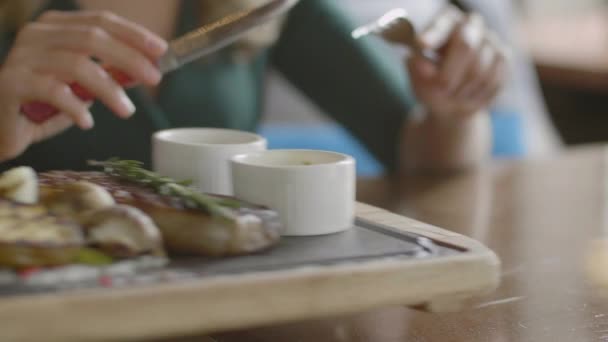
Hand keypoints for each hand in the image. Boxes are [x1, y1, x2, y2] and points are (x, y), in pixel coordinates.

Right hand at [0, 10, 166, 160]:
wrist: (2, 126)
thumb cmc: (45, 103)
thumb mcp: (82, 85)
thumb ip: (108, 73)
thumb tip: (147, 69)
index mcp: (55, 26)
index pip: (101, 20)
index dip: (134, 33)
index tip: (161, 50)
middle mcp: (36, 34)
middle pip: (92, 38)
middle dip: (129, 58)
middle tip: (154, 78)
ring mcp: (21, 56)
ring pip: (76, 64)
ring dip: (108, 89)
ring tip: (126, 110)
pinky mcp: (11, 83)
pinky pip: (53, 91)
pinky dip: (76, 108)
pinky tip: (87, 122)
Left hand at [407, 8, 506, 120]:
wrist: (453, 101)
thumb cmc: (431, 84)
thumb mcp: (418, 78)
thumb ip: (417, 69)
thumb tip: (421, 63)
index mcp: (445, 23)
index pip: (440, 24)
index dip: (432, 34)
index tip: (421, 44)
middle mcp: (469, 24)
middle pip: (464, 44)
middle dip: (450, 72)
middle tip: (441, 88)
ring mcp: (489, 39)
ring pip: (479, 67)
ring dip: (462, 89)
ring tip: (451, 96)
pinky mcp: (502, 57)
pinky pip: (492, 79)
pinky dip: (476, 93)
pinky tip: (466, 96)